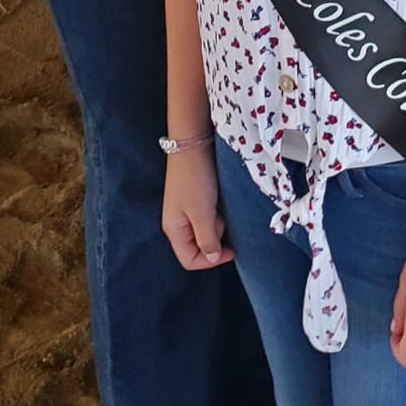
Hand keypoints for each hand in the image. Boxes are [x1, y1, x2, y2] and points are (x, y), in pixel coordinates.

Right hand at [162, 145, 233, 271]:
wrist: (192, 143)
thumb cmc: (196, 179)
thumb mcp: (203, 212)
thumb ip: (207, 238)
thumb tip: (213, 258)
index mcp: (173, 229)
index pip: (189, 260)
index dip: (210, 261)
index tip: (232, 251)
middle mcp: (177, 223)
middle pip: (197, 246)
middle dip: (214, 238)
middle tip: (222, 219)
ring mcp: (184, 210)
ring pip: (204, 230)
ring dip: (216, 224)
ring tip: (220, 205)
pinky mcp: (193, 199)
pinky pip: (206, 216)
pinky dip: (215, 213)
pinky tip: (218, 199)